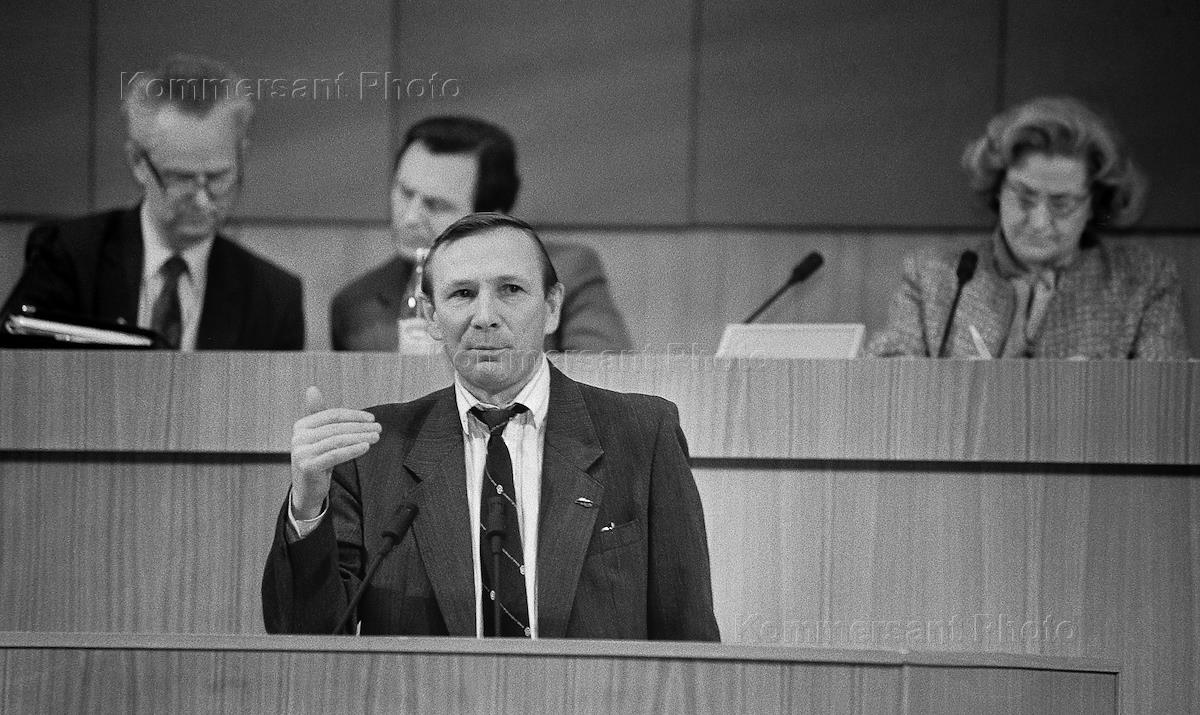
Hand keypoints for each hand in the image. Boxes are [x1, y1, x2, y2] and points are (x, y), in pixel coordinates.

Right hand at [290, 386, 380, 519]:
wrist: (307, 490)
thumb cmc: (318, 460)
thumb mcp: (319, 437)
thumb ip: (320, 415)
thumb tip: (312, 388)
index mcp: (301, 426)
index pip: (331, 415)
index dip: (353, 415)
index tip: (371, 417)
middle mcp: (298, 438)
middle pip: (336, 427)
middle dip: (360, 426)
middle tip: (378, 427)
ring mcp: (301, 453)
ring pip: (337, 440)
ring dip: (360, 437)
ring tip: (376, 436)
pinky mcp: (308, 467)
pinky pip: (335, 455)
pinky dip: (352, 450)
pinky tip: (366, 447)